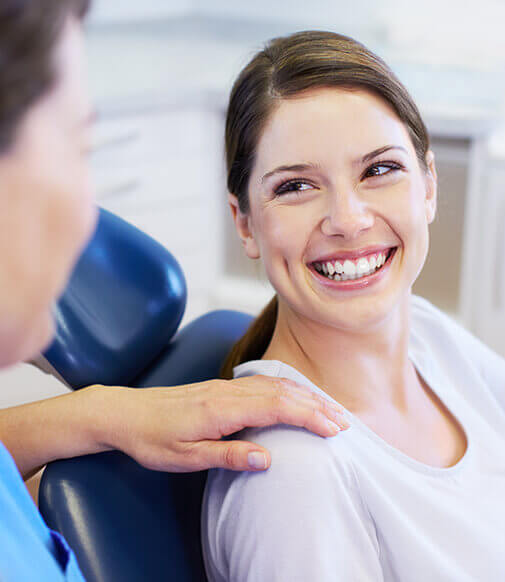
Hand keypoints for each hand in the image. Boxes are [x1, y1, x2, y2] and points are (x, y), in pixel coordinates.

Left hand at [94, 376, 348, 472]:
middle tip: (344, 422)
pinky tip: (295, 394)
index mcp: (222, 408)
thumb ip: (227, 455)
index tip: (334, 429)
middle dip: (316, 405)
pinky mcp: (221, 387)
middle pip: (282, 392)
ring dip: (305, 395)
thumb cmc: (153, 438)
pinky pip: (262, 383)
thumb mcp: (185, 457)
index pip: (277, 407)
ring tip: (329, 409)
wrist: (126, 412)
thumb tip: (268, 458)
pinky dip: (286, 389)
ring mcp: (225, 386)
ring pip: (274, 384)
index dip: (309, 416)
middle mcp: (228, 392)